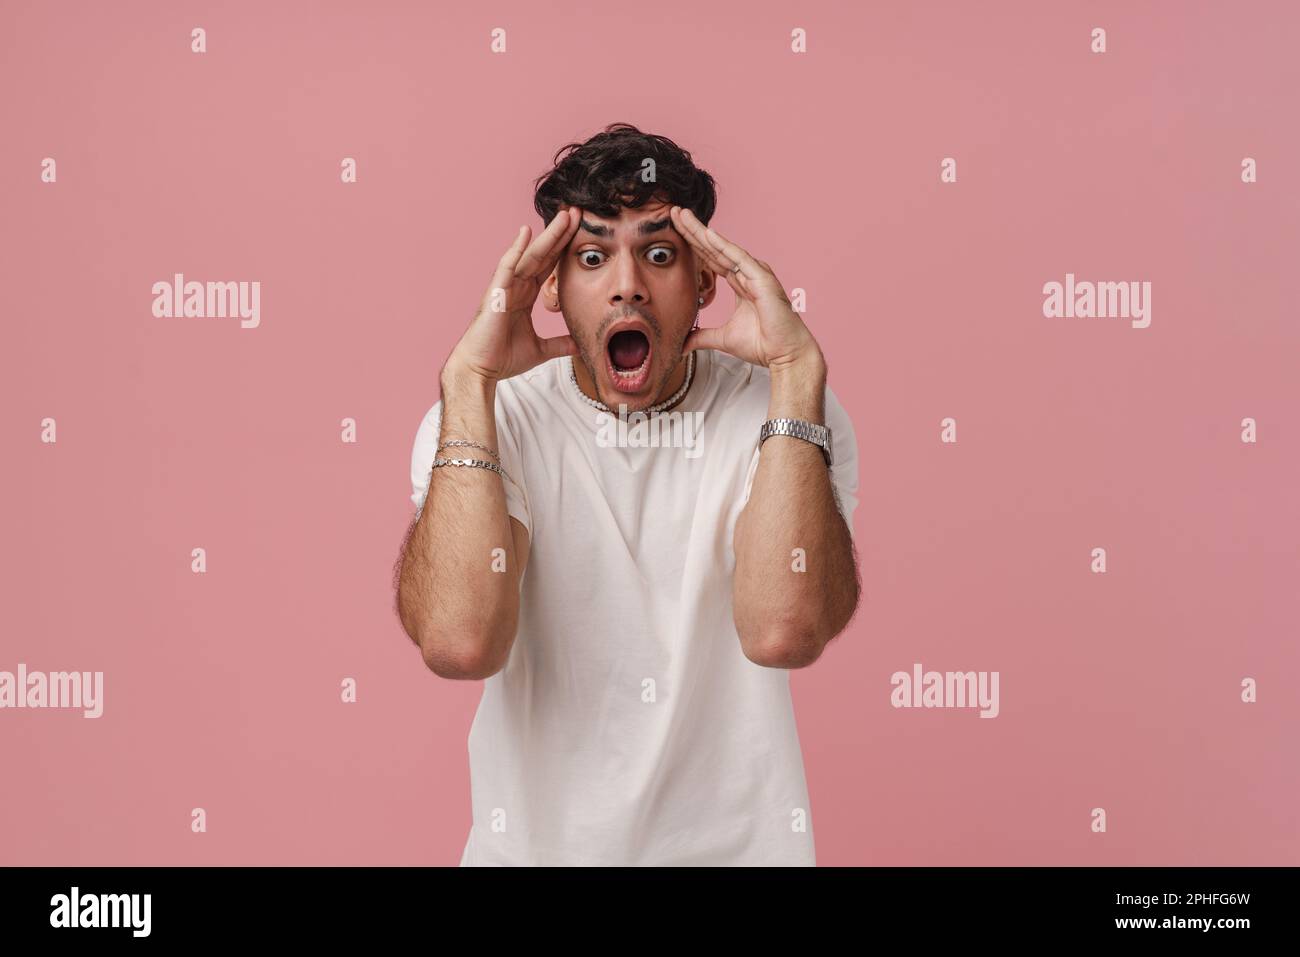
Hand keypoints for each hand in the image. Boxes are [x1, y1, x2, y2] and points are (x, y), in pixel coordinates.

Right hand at [446, 206, 582, 383]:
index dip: (563, 248)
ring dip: (546, 236)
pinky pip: (507, 267)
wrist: (481, 370)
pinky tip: (526, 233)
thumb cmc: (502, 358)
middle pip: (542, 254)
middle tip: (576, 213)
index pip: (549, 266)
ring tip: (563, 216)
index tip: (581, 232)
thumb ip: (561, 344)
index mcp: (525, 296)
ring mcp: (505, 287)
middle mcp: (515, 286)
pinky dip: (516, 249)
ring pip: (529, 256)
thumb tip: (581, 345)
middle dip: (559, 234)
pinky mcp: (495, 293)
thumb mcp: (541, 350)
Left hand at [669, 205, 822, 372]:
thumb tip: (682, 344)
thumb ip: (702, 337)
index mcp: (740, 282)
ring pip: (723, 248)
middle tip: (673, 212)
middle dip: (693, 230)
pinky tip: (707, 234)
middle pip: (714, 248)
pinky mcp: (762, 279)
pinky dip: (723, 246)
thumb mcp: (723, 339)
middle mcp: (748, 273)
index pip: (711, 258)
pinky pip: (739, 259)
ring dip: (702, 232)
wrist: (784, 354)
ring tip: (683, 215)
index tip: (673, 229)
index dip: (693, 244)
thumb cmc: (761, 344)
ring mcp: (755, 273)